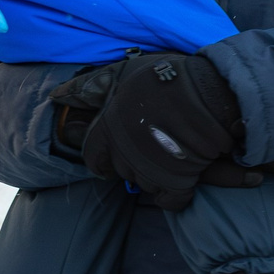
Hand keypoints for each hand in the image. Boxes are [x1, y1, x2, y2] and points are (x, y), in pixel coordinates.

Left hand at [79, 50, 255, 211]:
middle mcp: (126, 152)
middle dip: (132, 163)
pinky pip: (171, 201)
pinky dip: (175, 197)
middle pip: (122, 170)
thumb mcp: (125, 73)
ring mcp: (151, 170)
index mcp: (109, 128)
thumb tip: (57, 96)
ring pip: (146, 183)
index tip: (109, 162)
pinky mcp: (179, 182)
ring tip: (170, 160)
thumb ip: (91, 87)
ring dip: (155, 176)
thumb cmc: (170, 79)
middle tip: (150, 150)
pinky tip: (181, 186)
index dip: (101, 160)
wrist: (215, 94)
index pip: (93, 155)